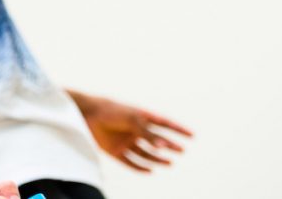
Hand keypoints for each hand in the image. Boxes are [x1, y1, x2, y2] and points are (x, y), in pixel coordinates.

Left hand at [78, 95, 192, 172]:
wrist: (88, 113)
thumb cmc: (113, 111)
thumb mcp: (134, 120)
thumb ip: (150, 133)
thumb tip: (166, 145)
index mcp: (141, 117)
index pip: (164, 123)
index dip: (178, 129)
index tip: (193, 135)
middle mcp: (135, 130)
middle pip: (157, 140)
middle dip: (170, 145)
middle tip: (182, 150)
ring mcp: (126, 140)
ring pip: (146, 153)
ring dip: (158, 158)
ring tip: (169, 163)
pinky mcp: (115, 150)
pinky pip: (130, 162)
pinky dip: (140, 167)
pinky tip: (150, 170)